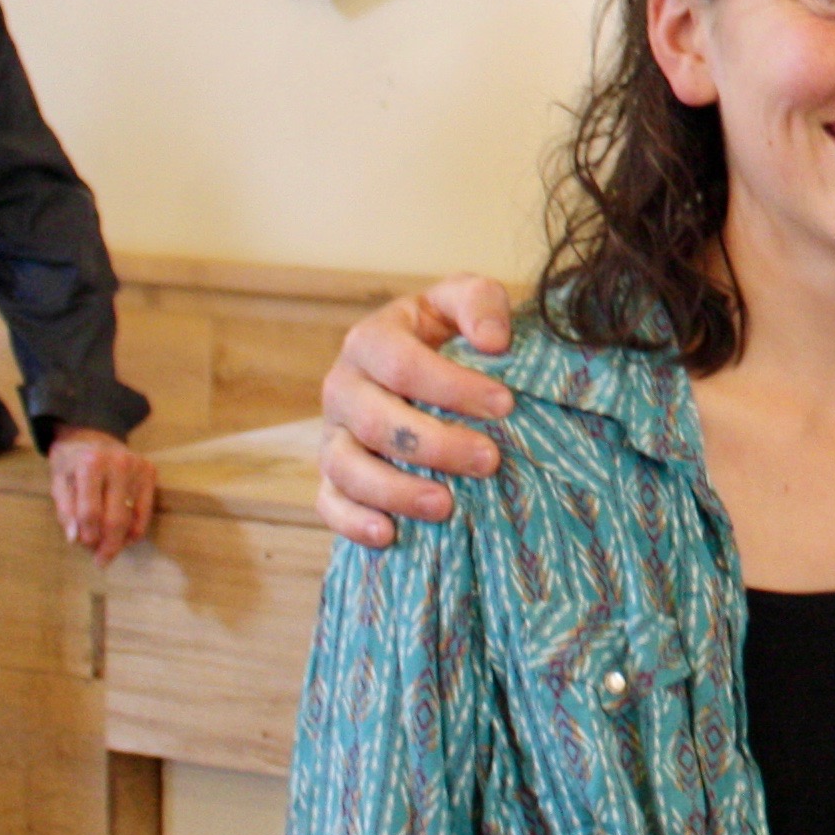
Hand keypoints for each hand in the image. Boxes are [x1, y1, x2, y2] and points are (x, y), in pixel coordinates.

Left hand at [50, 426, 156, 566]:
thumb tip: (75, 539)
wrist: (91, 433)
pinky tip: (126, 538)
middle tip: (101, 561)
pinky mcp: (150, 471)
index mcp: (90, 465)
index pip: (90, 512)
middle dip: (107, 545)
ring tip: (111, 551)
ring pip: (132, 517)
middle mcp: (118, 464)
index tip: (83, 548)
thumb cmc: (70, 462)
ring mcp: (138, 467)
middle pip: (115, 518)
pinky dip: (137, 528)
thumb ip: (65, 510)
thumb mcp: (58, 482)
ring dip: (121, 540)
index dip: (87, 535)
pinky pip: (146, 510)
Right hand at [317, 274, 516, 547]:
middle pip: (376, 422)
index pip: (402, 365)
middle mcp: (343, 387)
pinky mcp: (332, 475)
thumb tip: (494, 341)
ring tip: (447, 505)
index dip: (452, 386)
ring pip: (347, 467)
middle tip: (490, 460)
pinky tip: (390, 535)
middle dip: (435, 444)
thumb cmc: (447, 332)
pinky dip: (353, 522)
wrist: (421, 363)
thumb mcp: (464, 300)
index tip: (505, 405)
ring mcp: (333, 434)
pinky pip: (329, 503)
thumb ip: (480, 303)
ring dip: (395, 490)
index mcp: (370, 340)